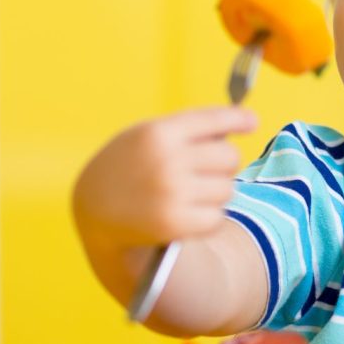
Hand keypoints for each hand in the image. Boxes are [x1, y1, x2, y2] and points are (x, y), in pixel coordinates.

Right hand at [73, 107, 256, 246]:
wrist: (92, 210)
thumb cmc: (126, 167)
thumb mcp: (146, 136)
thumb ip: (188, 129)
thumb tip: (244, 121)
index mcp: (160, 132)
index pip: (215, 120)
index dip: (238, 119)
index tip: (251, 122)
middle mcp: (167, 160)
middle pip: (230, 156)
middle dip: (222, 164)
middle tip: (201, 172)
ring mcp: (172, 193)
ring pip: (228, 189)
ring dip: (216, 193)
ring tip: (189, 194)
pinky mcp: (175, 224)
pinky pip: (217, 218)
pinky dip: (208, 219)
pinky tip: (188, 215)